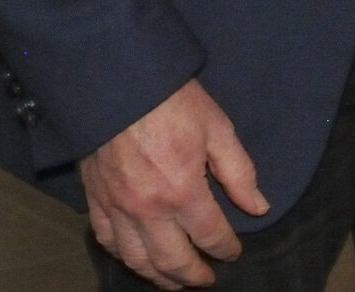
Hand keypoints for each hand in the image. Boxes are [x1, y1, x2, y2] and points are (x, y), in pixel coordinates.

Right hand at [78, 79, 267, 289]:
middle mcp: (147, 209)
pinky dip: (122, 256)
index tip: (234, 252)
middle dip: (192, 275)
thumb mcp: (218, 129)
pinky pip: (106, 240)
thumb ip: (239, 173)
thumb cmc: (173, 102)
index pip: (210, 235)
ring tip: (173, 282)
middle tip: (206, 280)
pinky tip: (134, 258)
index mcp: (182, 191)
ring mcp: (117, 207)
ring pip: (136, 259)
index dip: (226, 248)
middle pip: (172, 260)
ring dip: (157, 276)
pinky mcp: (95, 199)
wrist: (119, 83)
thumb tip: (258, 206)